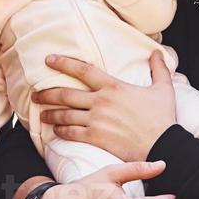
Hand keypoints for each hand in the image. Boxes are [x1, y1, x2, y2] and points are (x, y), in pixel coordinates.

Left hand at [33, 51, 178, 160]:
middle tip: (35, 94)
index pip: (83, 70)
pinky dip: (60, 131)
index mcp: (114, 87)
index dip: (63, 63)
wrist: (163, 145)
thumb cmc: (163, 118)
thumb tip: (157, 52)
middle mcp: (101, 101)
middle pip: (66, 94)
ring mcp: (97, 120)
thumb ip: (159, 68)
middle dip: (47, 93)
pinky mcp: (96, 138)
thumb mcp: (163, 89)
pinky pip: (71, 133)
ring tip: (41, 113)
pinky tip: (55, 131)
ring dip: (50, 114)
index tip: (48, 59)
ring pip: (65, 115)